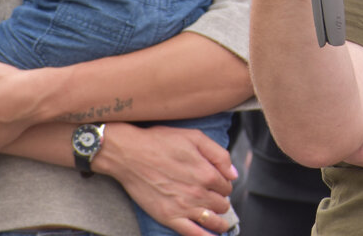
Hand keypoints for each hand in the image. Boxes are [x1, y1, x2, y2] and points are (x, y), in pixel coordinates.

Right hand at [98, 123, 237, 235]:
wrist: (130, 154)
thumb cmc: (160, 142)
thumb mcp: (195, 137)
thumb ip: (219, 155)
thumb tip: (233, 173)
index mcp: (207, 173)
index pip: (227, 186)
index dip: (224, 184)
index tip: (218, 182)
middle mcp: (198, 193)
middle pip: (222, 204)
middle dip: (221, 200)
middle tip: (214, 197)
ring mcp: (184, 207)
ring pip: (213, 221)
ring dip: (219, 221)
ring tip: (220, 221)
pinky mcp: (168, 217)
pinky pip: (193, 234)